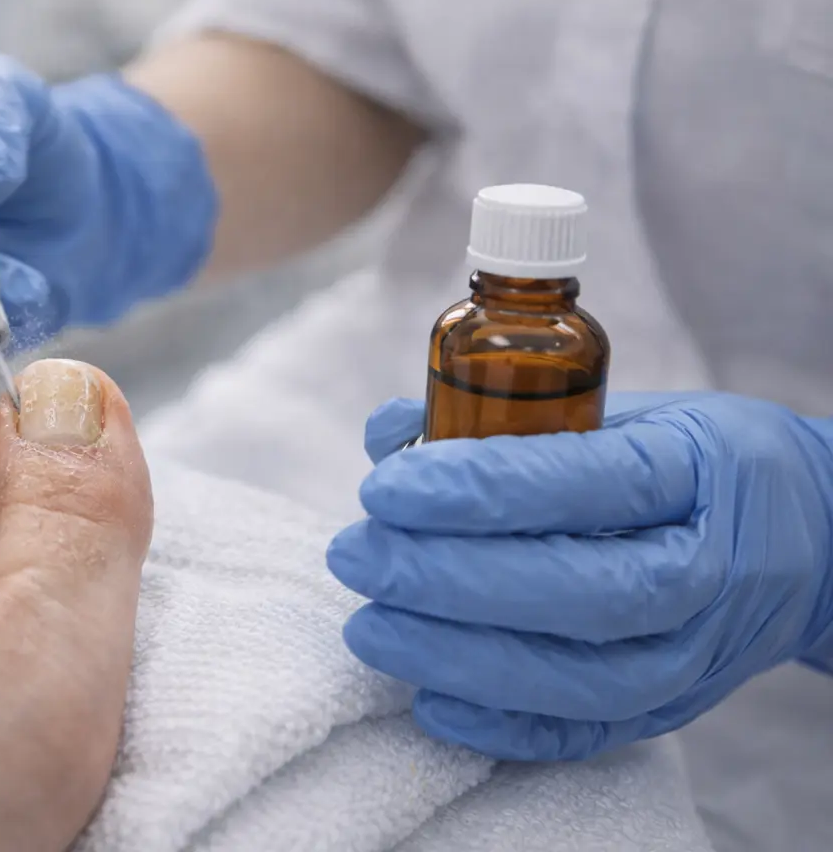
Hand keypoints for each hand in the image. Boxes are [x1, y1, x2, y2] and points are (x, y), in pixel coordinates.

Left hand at [327, 392, 832, 760]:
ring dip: (461, 659)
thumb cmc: (691, 462)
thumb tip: (387, 432)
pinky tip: (426, 698)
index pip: (587, 484)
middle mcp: (708, 569)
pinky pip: (588, 733)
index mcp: (695, 472)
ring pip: (583, 678)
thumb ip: (509, 420)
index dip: (479, 490)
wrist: (813, 539)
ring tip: (371, 627)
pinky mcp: (675, 706)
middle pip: (582, 590)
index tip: (385, 487)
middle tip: (357, 555)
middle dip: (450, 580)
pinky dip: (502, 727)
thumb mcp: (625, 411)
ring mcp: (698, 651)